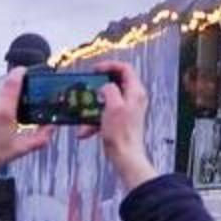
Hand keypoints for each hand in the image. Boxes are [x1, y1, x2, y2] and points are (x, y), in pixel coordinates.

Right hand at [86, 61, 158, 192]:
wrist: (125, 155)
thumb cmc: (121, 133)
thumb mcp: (113, 106)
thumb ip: (109, 90)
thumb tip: (106, 86)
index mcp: (135, 92)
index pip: (125, 68)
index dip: (109, 65)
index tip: (95, 69)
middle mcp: (134, 98)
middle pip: (116, 82)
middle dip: (99, 85)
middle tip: (88, 86)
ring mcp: (128, 108)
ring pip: (107, 99)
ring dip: (94, 105)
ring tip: (84, 113)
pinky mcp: (121, 118)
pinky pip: (104, 113)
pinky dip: (94, 119)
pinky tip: (85, 130)